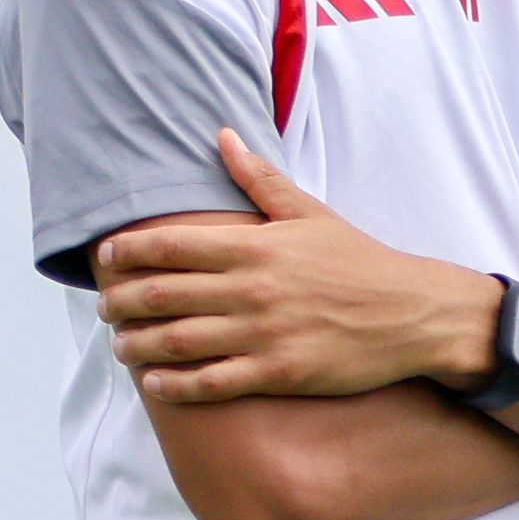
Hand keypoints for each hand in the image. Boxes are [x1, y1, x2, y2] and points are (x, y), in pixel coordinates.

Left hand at [94, 127, 507, 404]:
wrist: (413, 314)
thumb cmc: (361, 263)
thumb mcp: (310, 213)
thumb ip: (260, 179)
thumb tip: (222, 136)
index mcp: (255, 246)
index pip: (169, 245)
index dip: (126, 252)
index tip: (107, 258)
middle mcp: (251, 289)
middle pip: (162, 294)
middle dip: (121, 301)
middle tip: (105, 308)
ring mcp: (263, 334)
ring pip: (178, 340)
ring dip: (137, 343)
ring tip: (120, 344)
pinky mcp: (279, 372)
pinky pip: (212, 382)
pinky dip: (175, 384)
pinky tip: (155, 382)